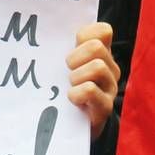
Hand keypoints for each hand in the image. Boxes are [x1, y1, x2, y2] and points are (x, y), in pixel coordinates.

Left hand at [66, 22, 119, 138]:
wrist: (69, 126)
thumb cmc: (62, 88)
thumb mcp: (63, 64)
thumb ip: (63, 46)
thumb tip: (44, 27)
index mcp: (101, 53)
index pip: (103, 30)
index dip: (85, 34)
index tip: (72, 46)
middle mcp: (110, 68)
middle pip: (97, 47)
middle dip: (76, 57)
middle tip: (67, 70)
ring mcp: (110, 88)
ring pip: (97, 67)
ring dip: (76, 76)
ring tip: (70, 85)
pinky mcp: (105, 108)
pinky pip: (91, 90)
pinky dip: (77, 93)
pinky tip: (71, 98)